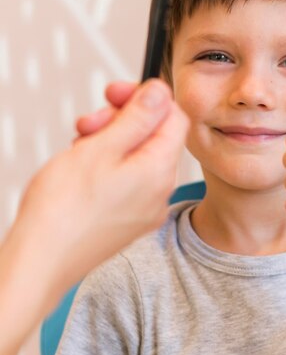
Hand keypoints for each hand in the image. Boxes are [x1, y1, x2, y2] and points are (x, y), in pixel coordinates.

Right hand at [12, 79, 188, 296]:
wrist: (42, 261)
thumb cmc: (63, 210)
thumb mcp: (101, 147)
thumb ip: (137, 117)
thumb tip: (160, 92)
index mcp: (159, 170)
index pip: (175, 118)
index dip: (148, 99)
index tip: (117, 93)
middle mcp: (160, 192)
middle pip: (154, 138)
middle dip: (122, 121)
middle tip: (89, 123)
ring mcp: (145, 209)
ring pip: (137, 158)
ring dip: (110, 142)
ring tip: (79, 147)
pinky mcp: (129, 220)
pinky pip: (128, 181)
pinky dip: (108, 166)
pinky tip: (82, 169)